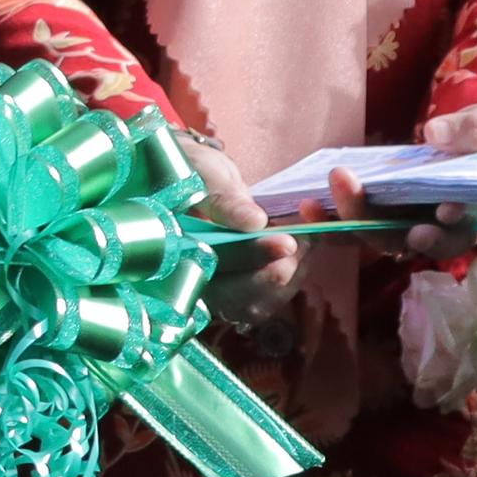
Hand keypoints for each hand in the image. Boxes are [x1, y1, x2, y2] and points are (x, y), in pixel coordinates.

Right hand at [189, 127, 306, 326]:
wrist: (195, 179)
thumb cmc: (193, 171)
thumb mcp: (205, 174)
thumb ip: (224, 199)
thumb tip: (255, 222)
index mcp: (170, 249)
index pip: (210, 263)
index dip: (250, 255)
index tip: (286, 242)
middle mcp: (186, 279)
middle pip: (233, 297)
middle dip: (274, 273)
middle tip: (302, 244)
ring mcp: (210, 292)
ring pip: (253, 305)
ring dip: (287, 277)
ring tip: (306, 242)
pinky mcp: (233, 295)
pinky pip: (264, 302)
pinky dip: (290, 280)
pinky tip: (302, 253)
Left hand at [323, 101, 476, 270]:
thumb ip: (472, 131)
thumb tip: (435, 133)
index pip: (461, 231)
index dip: (447, 227)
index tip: (440, 211)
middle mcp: (444, 230)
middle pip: (410, 241)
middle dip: (379, 223)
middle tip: (351, 192)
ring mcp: (414, 224)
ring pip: (380, 237)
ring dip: (347, 222)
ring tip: (314, 204)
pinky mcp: (389, 214)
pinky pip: (360, 225)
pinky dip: (334, 220)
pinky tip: (307, 205)